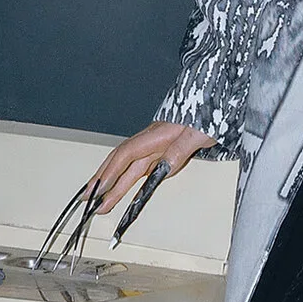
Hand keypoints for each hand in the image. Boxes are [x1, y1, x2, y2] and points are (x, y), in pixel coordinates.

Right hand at [87, 119, 214, 219]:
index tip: (98, 188)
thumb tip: (164, 165)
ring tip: (101, 203)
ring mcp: (157, 146)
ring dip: (114, 185)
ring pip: (129, 167)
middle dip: (102, 179)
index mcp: (157, 134)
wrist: (215, 98)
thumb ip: (181, 147)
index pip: (126, 154)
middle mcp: (152, 140)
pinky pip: (141, 168)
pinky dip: (128, 180)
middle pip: (120, 161)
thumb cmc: (208, 112)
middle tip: (87, 198)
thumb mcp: (199, 131)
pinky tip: (122, 191)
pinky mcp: (164, 151)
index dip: (110, 172)